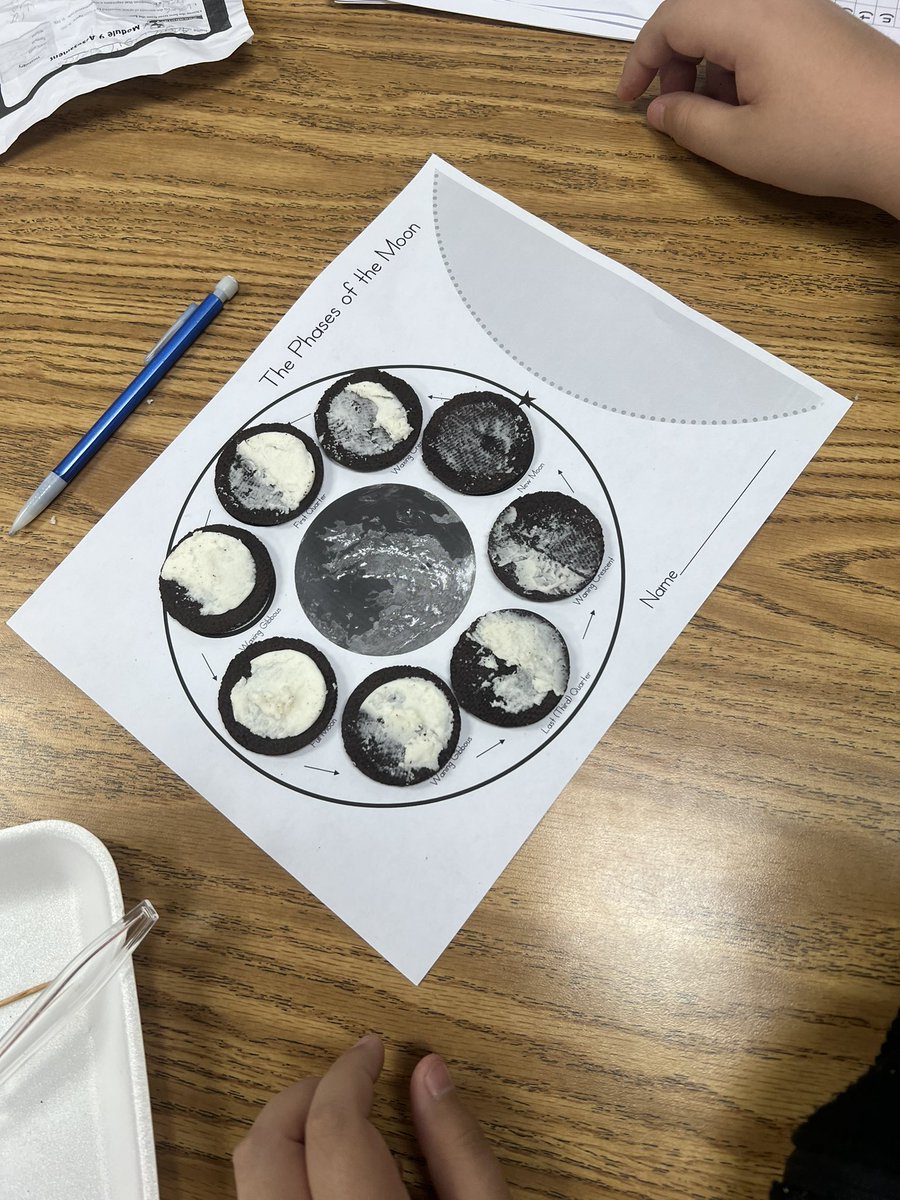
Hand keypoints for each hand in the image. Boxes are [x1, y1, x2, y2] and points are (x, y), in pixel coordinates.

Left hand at [233, 1034, 511, 1198]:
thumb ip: (460, 1148)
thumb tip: (430, 1072)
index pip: (331, 1126)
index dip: (349, 1073)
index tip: (370, 1051)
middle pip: (263, 1149)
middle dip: (302, 1096)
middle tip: (346, 1078)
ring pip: (247, 1178)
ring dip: (285, 1134)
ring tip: (336, 1120)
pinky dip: (282, 1171)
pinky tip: (323, 1168)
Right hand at [616, 0, 899, 216]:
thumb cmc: (833, 138)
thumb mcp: (740, 144)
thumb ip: (687, 123)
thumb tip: (661, 110)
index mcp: (748, 19)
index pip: (672, 20)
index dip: (641, 60)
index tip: (629, 96)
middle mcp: (775, 0)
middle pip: (699, 12)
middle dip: (673, 59)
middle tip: (670, 108)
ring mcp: (802, 7)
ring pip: (730, 19)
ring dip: (708, 61)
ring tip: (716, 115)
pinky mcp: (821, 23)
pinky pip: (763, 26)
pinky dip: (740, 59)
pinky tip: (751, 104)